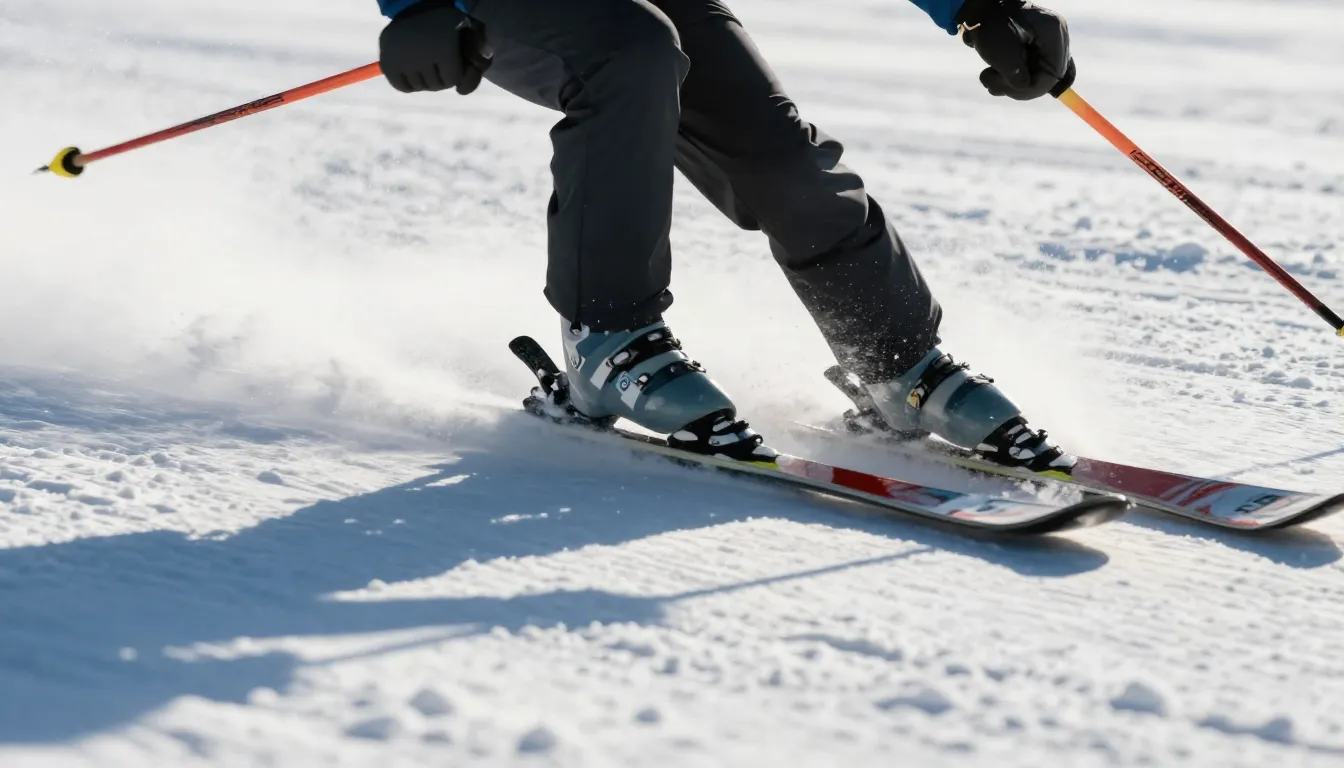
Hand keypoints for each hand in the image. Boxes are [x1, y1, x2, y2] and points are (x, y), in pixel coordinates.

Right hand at [379, 0, 492, 94]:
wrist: (413, 11)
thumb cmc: (446, 24)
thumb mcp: (469, 29)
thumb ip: (481, 48)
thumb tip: (479, 66)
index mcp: (443, 48)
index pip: (453, 81)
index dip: (455, 72)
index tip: (452, 59)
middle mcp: (420, 55)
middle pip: (437, 86)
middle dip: (440, 76)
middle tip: (436, 57)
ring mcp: (401, 60)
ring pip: (420, 87)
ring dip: (425, 79)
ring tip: (424, 59)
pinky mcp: (387, 64)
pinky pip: (403, 87)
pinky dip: (408, 82)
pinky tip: (412, 66)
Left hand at [957, 0, 1075, 100]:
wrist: (975, 5)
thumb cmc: (990, 25)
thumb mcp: (1002, 55)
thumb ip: (1017, 78)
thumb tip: (1024, 88)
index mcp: (1054, 33)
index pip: (1053, 75)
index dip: (1030, 90)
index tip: (1005, 88)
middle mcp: (1053, 36)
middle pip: (1044, 77)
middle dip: (1016, 86)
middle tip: (991, 83)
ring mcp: (1043, 40)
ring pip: (1032, 75)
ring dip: (1007, 83)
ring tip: (986, 76)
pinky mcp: (1030, 44)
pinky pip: (1025, 69)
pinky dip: (1007, 76)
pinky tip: (990, 73)